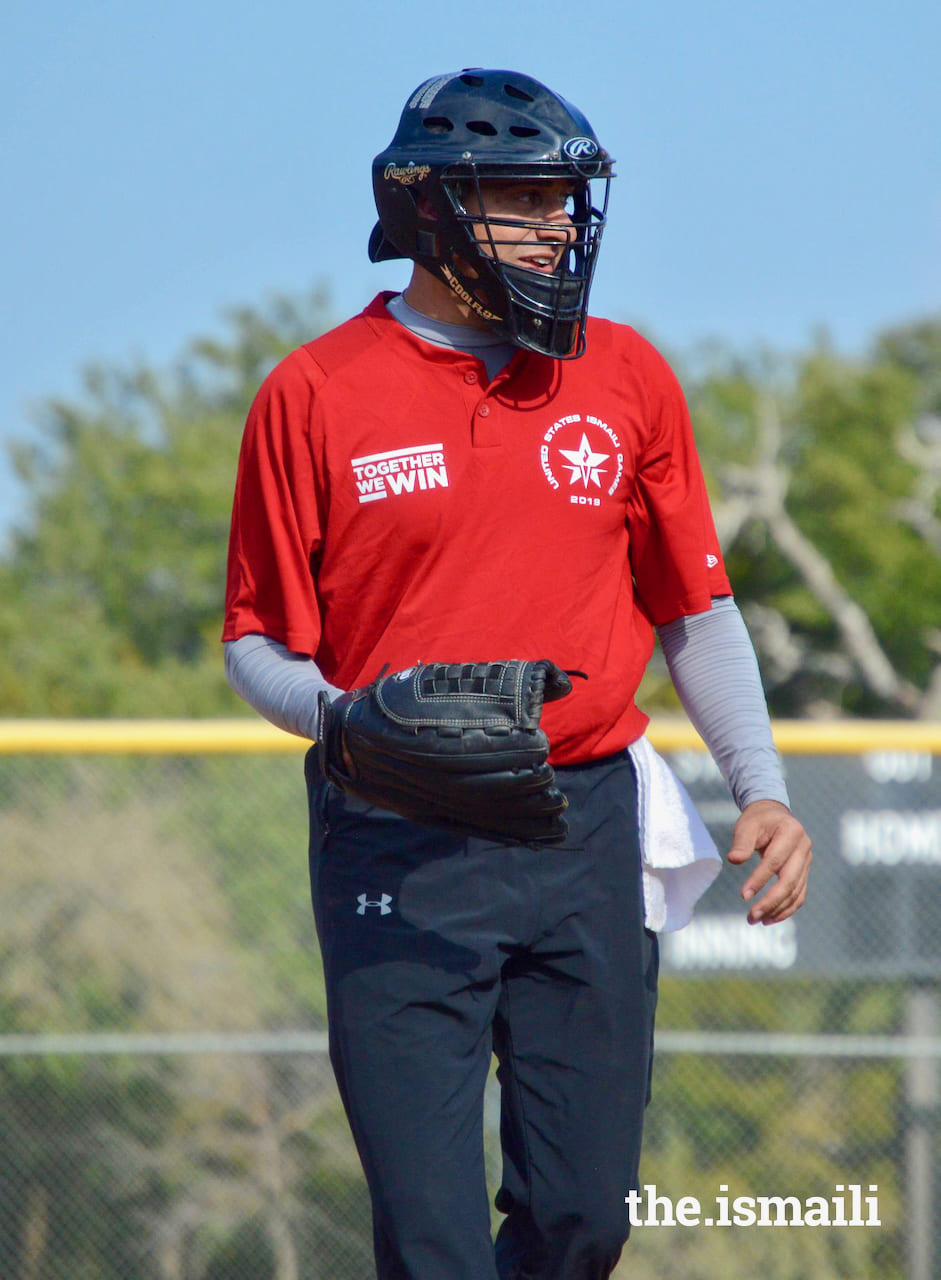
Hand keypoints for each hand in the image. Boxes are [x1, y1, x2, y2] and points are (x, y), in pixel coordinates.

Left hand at [727, 800, 811, 925]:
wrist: (773, 815)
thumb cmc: (758, 820)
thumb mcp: (747, 825)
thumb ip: (742, 842)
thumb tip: (735, 860)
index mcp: (791, 832)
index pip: (775, 861)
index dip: (760, 880)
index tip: (744, 896)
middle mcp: (804, 848)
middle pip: (790, 881)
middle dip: (771, 902)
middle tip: (752, 916)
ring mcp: (807, 861)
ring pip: (796, 892)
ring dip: (778, 910)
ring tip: (757, 920)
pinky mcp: (804, 872)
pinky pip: (799, 895)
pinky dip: (787, 909)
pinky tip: (771, 918)